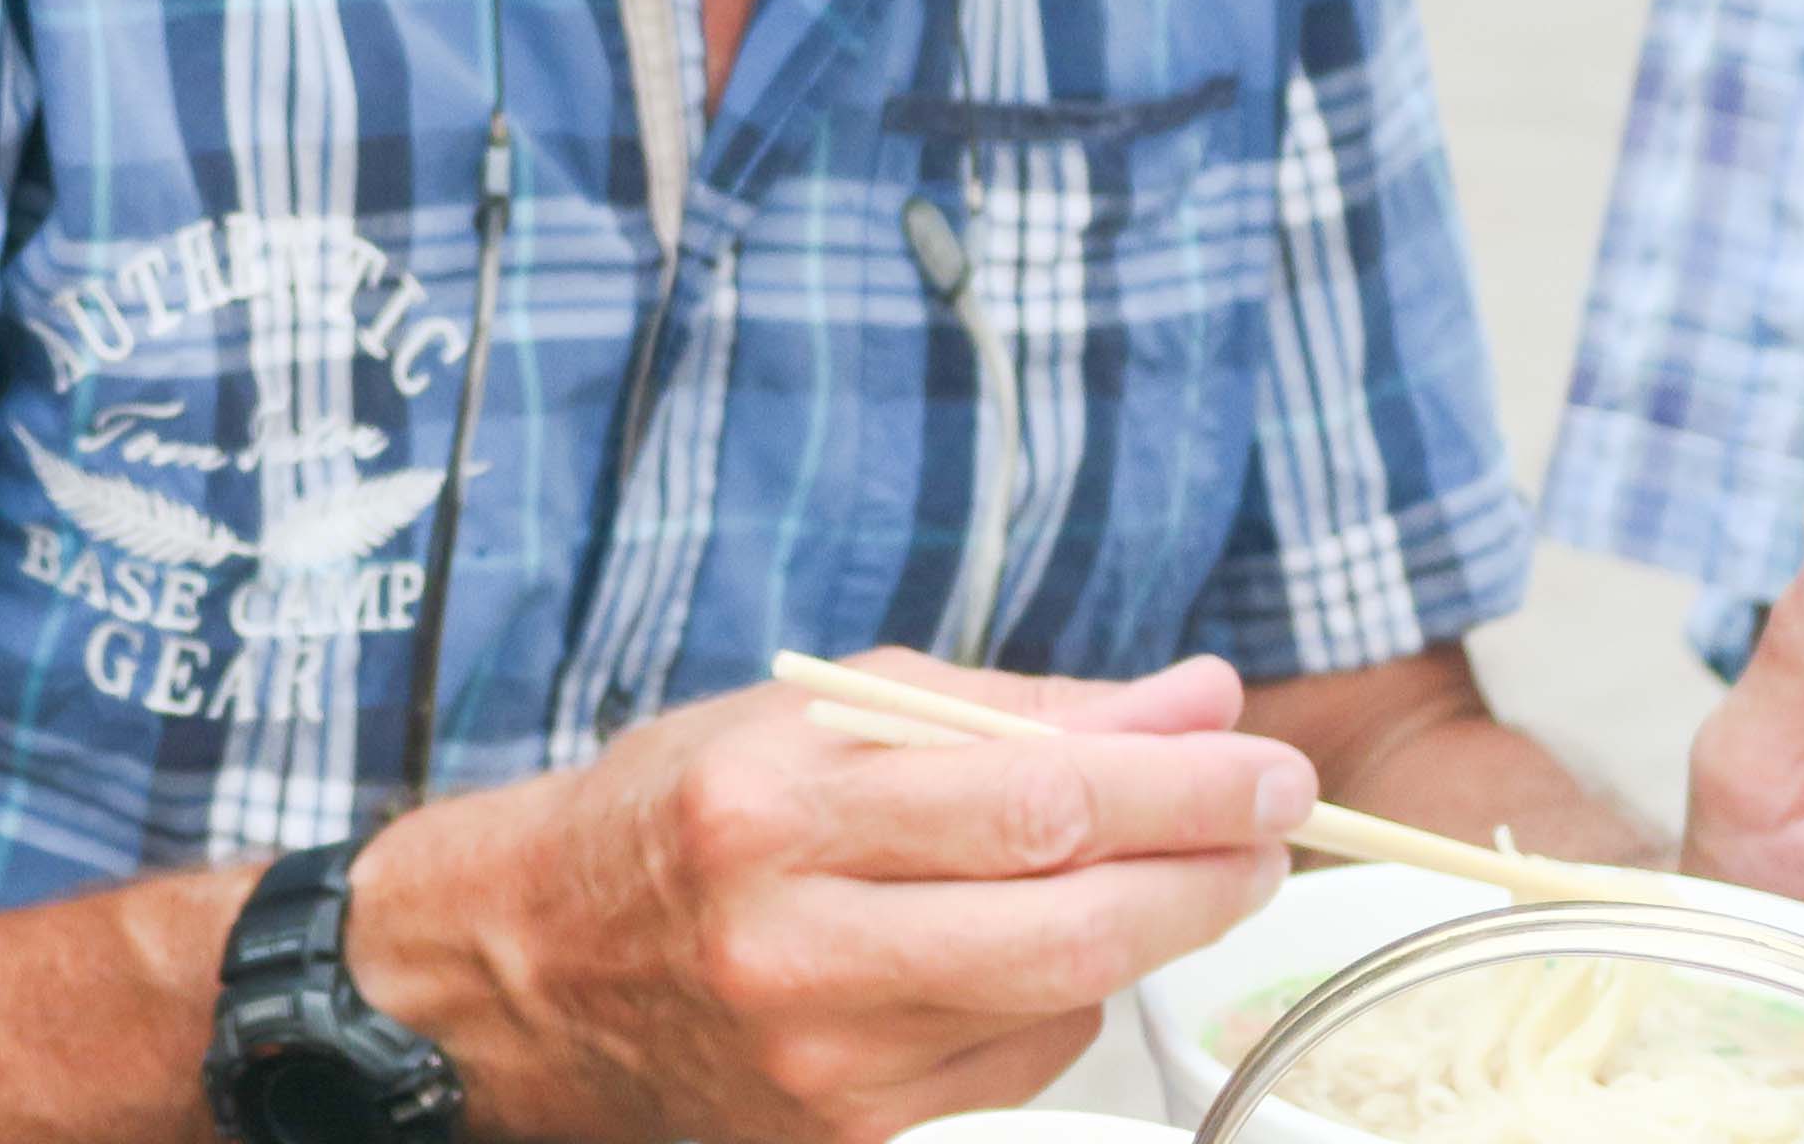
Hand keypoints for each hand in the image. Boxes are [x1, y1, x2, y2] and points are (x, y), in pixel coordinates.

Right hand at [344, 652, 1308, 1142]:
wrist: (527, 971)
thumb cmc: (678, 816)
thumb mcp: (809, 717)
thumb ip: (1010, 710)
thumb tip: (1195, 703)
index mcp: (771, 807)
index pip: (1035, 801)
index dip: (1184, 785)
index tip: (1272, 760)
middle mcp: (793, 946)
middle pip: (1073, 924)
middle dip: (1210, 869)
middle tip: (1276, 820)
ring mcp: (825, 1064)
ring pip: (1063, 1002)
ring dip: (1150, 928)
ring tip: (1167, 865)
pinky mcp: (853, 1138)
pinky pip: (1019, 1068)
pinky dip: (1059, 999)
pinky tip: (1029, 946)